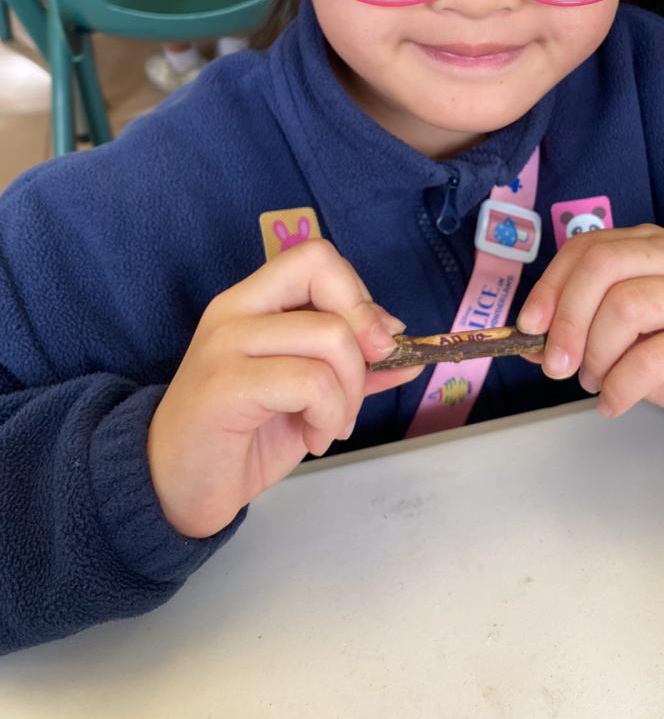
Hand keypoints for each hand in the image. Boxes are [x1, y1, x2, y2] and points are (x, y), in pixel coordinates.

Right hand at [147, 240, 421, 537]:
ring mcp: (225, 345)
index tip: (372, 346)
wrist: (172, 489)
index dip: (357, 294)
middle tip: (356, 390)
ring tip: (331, 425)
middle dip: (365, 340)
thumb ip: (354, 367)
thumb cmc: (241, 436)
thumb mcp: (310, 395)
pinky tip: (315, 439)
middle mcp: (235, 310)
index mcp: (252, 301)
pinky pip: (309, 381)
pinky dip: (329, 414)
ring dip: (350, 393)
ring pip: (329, 337)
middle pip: (326, 278)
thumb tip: (409, 350)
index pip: (314, 255)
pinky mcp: (224, 387)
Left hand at [516, 224, 663, 439]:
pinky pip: (653, 357)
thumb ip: (579, 330)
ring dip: (596, 354)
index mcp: (648, 246)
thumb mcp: (624, 336)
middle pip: (602, 267)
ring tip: (596, 382)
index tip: (529, 327)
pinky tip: (614, 402)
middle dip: (567, 319)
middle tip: (558, 366)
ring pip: (627, 306)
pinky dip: (621, 385)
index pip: (586, 248)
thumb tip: (529, 340)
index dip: (550, 286)